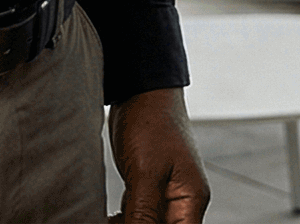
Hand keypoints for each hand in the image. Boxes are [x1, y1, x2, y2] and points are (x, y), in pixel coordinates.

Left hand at [108, 87, 208, 223]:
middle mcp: (183, 200)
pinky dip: (123, 219)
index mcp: (191, 199)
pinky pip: (138, 214)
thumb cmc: (151, 123)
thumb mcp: (145, 173)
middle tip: (114, 222)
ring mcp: (166, 193)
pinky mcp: (148, 186)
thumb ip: (144, 214)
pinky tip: (108, 218)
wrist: (141, 89)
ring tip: (108, 220)